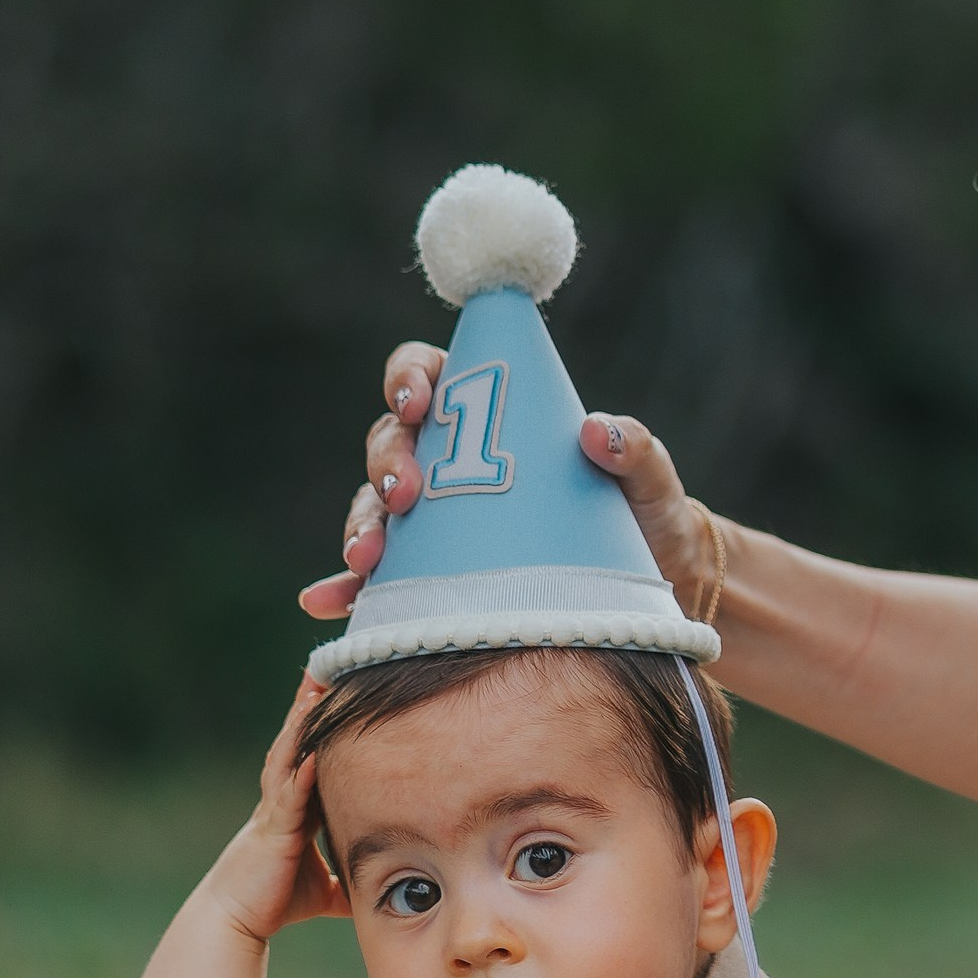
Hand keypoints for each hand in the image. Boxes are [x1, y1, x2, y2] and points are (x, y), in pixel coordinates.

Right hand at [204, 675, 348, 942]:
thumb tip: (383, 891)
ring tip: (317, 687)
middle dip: (310, 703)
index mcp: (296, 804)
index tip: (341, 686)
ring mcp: (276, 810)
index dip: (324, 721)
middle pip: (299, 740)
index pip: (314, 751)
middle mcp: (284, 798)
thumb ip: (351, 881)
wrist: (236, 919)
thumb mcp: (326, 888)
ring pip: (289, 756)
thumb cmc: (276, 900)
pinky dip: (302, 770)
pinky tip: (316, 749)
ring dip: (302, 724)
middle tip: (327, 663)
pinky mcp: (273, 830)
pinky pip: (288, 794)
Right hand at [299, 348, 723, 623]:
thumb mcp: (651, 481)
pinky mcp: (428, 578)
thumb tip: (596, 430)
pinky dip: (345, 590)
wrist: (649, 591)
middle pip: (391, 440)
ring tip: (366, 557)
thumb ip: (636, 449)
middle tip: (404, 492)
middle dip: (387, 460)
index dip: (411, 376)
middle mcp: (449, 462)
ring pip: (374, 508)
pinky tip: (326, 604)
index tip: (421, 400)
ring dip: (362, 526)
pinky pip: (377, 583)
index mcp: (490, 415)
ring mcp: (433, 522)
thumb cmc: (644, 516)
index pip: (431, 374)